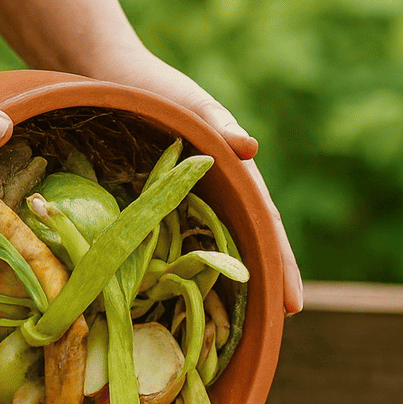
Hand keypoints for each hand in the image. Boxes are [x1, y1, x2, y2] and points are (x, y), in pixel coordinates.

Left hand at [84, 51, 304, 314]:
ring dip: (236, 283)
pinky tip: (192, 301)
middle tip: (282, 323)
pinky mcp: (162, 208)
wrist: (108, 79)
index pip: (267, 226)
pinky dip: (191, 274)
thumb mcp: (188, 104)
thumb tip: (251, 149)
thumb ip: (219, 124)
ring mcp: (192, 204)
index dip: (281, 265)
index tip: (294, 303)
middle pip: (251, 244)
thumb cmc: (152, 88)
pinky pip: (181, 246)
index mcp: (235, 174)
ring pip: (220, 250)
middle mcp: (219, 194)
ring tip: (247, 324)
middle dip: (269, 282)